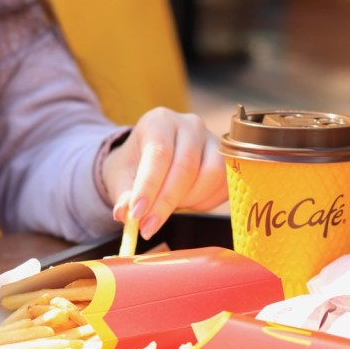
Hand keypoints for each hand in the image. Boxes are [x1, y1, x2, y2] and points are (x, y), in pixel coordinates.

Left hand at [102, 107, 227, 238]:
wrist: (152, 158)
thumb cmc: (135, 166)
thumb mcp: (120, 177)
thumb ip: (123, 195)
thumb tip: (124, 213)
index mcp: (159, 121)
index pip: (159, 153)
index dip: (149, 187)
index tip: (137, 215)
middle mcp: (189, 125)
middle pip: (186, 166)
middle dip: (166, 202)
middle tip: (148, 227)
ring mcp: (213, 140)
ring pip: (211, 175)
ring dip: (189, 201)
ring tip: (169, 209)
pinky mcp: (228, 159)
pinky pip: (224, 185)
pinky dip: (206, 202)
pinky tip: (188, 204)